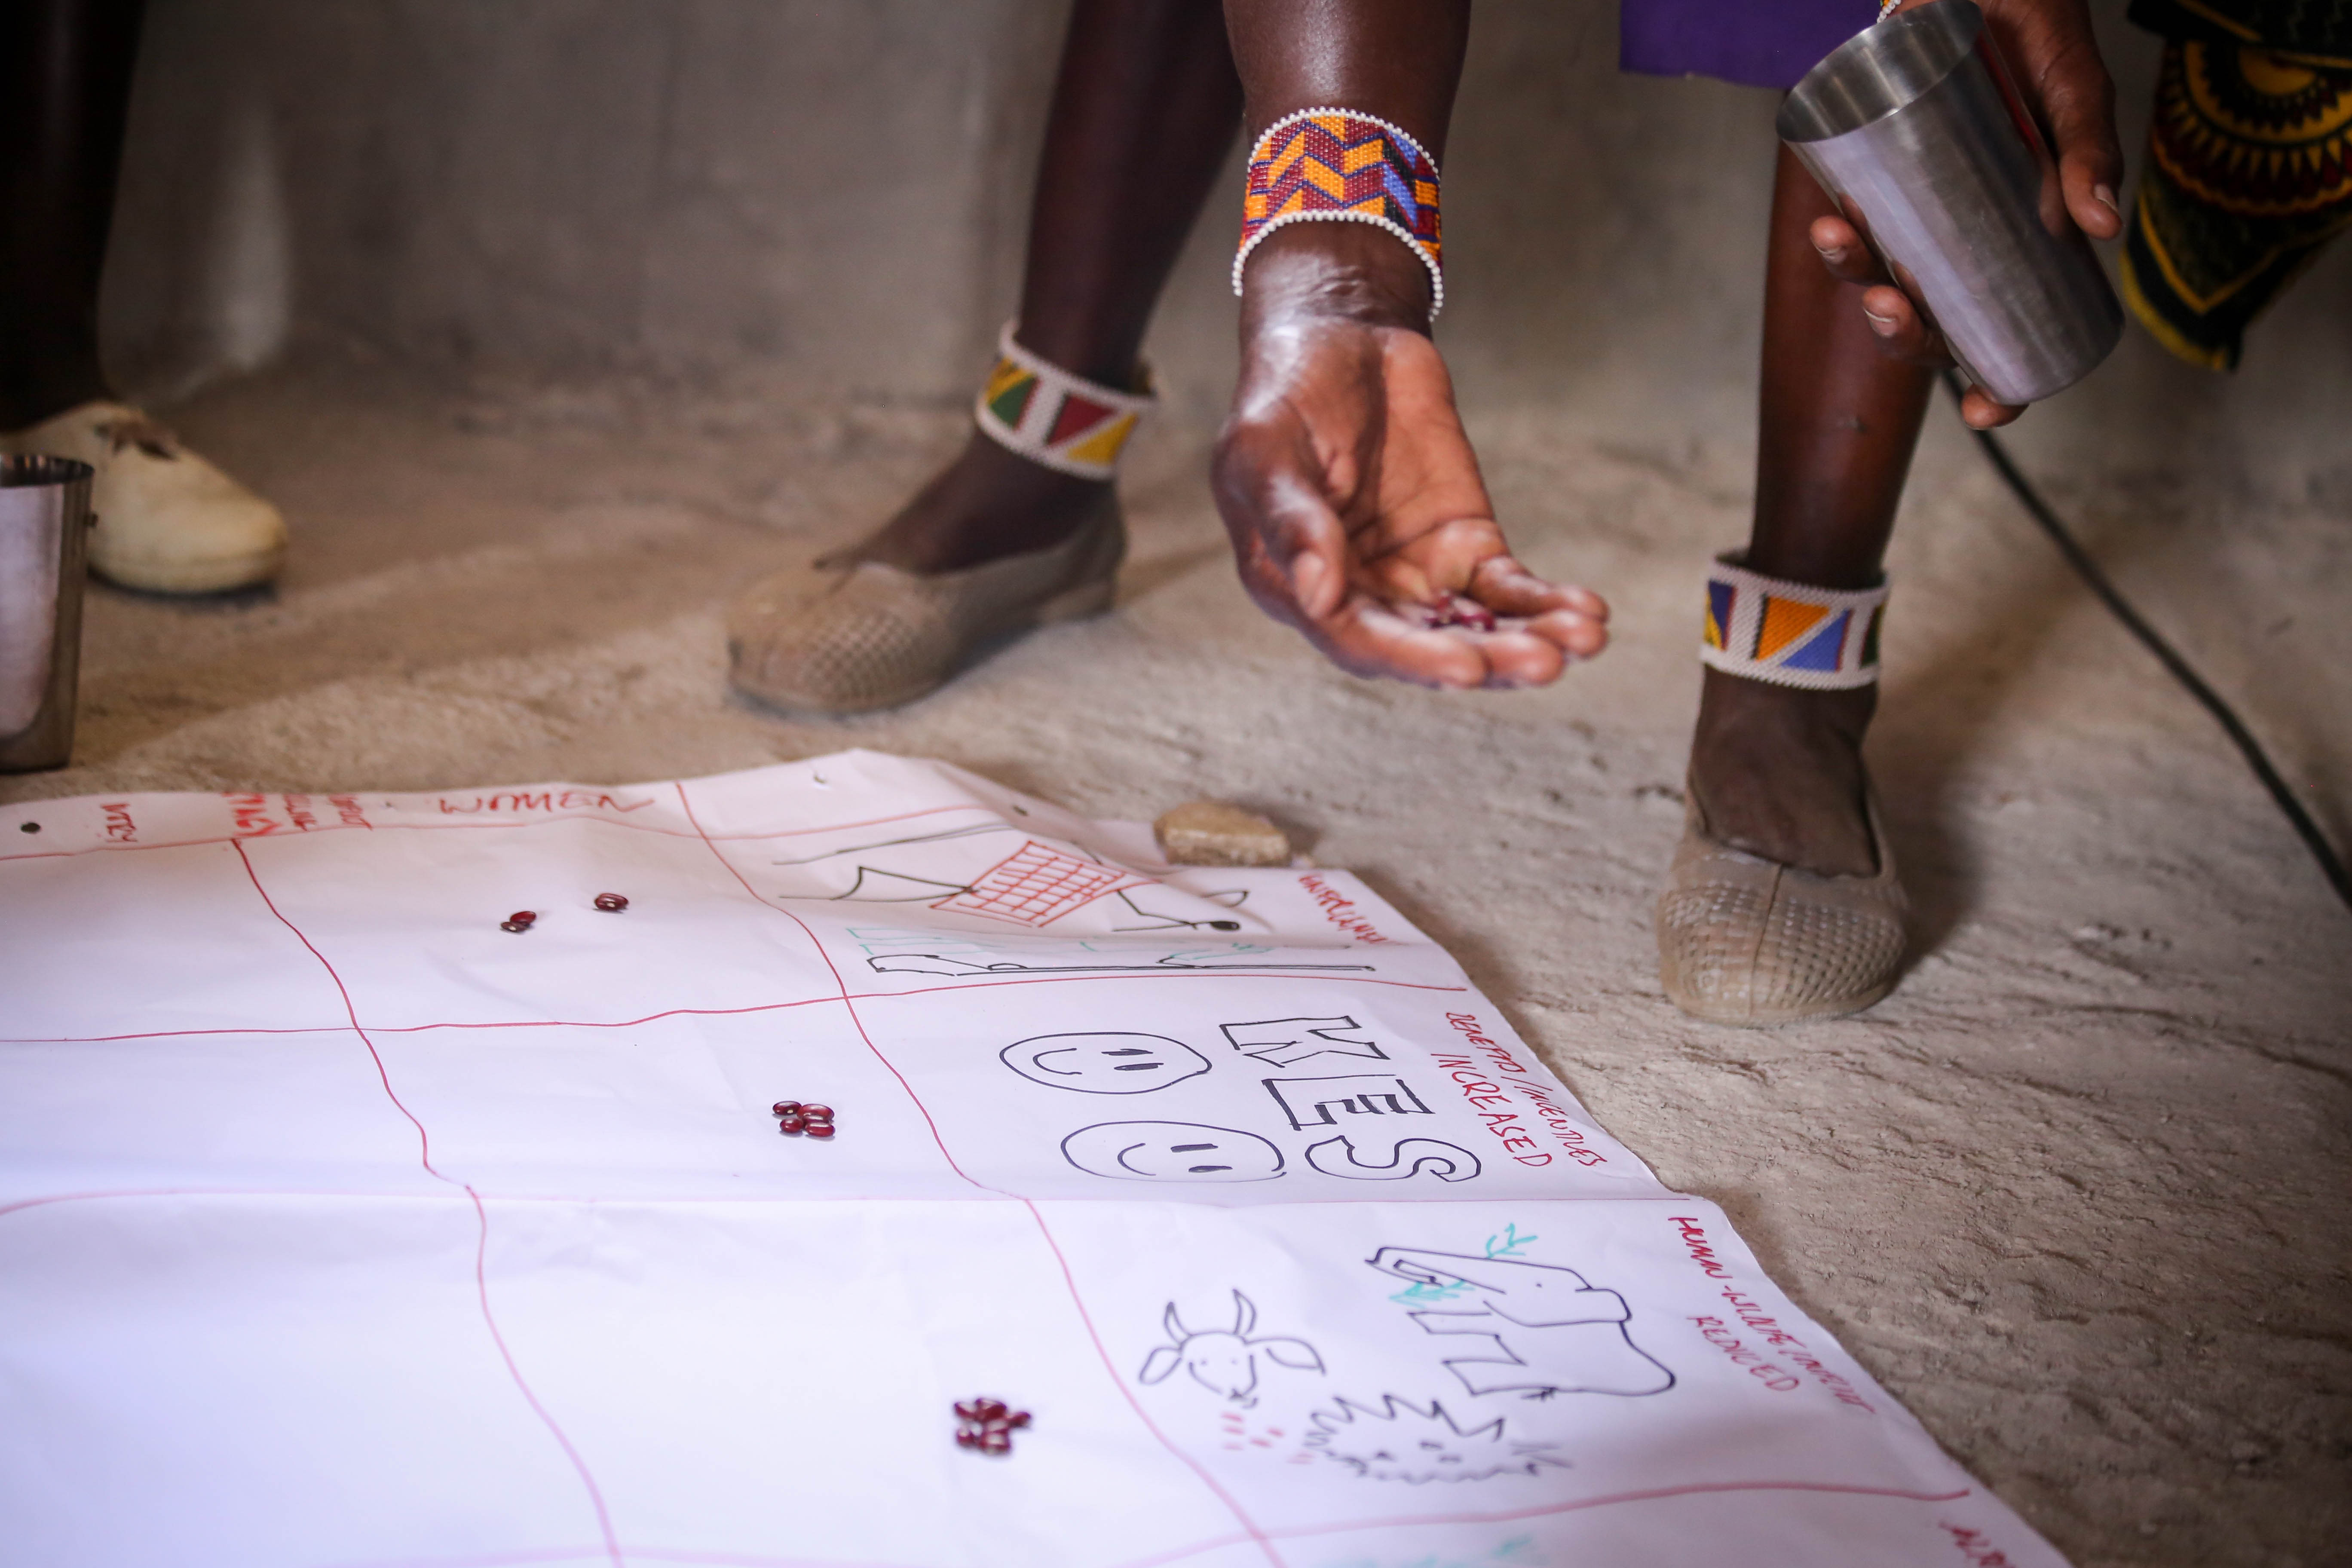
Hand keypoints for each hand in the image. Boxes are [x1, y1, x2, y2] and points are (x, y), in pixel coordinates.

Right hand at [1213, 229, 1606, 688]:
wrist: (1345, 338)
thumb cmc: (1286, 395)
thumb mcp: (1266, 449)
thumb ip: (1290, 521)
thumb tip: (1318, 597)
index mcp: (1297, 586)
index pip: (1356, 638)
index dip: (1412, 657)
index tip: (1468, 667)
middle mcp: (1360, 596)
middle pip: (1427, 645)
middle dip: (1488, 658)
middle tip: (1545, 662)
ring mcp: (1417, 575)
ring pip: (1475, 627)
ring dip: (1528, 641)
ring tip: (1584, 640)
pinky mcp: (1466, 546)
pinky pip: (1508, 590)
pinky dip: (1545, 604)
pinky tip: (1587, 614)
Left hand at [1810, 0, 2121, 427]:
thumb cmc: (2039, 32)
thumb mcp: (2074, 90)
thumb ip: (2088, 150)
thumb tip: (2102, 226)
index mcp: (2012, 238)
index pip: (2001, 333)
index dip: (1993, 384)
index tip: (1982, 411)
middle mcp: (1957, 232)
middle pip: (1927, 317)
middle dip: (1903, 331)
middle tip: (1893, 307)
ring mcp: (1910, 202)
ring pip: (1874, 272)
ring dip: (1855, 278)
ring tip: (1845, 247)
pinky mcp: (1869, 163)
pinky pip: (1848, 212)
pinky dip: (1838, 228)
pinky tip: (1831, 220)